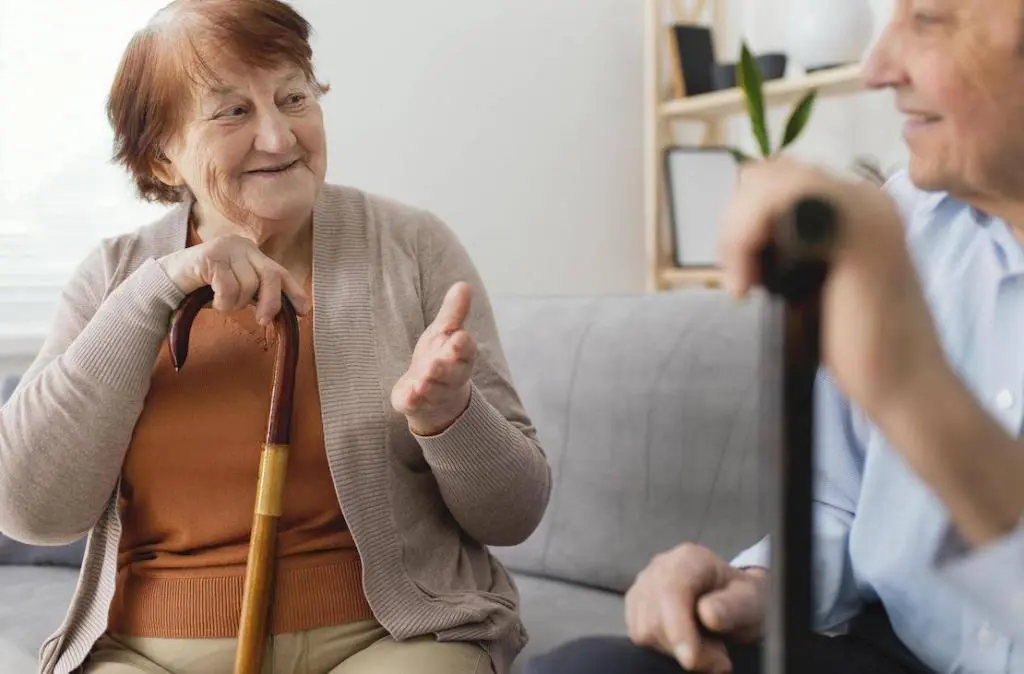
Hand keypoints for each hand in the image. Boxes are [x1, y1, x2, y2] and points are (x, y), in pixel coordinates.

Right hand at [158, 235, 309, 324]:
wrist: (167, 282)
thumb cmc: (204, 288)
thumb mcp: (238, 289)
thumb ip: (259, 294)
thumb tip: (291, 311)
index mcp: (253, 252)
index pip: (280, 272)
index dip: (293, 292)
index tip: (303, 311)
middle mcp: (243, 245)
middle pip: (270, 276)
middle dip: (270, 302)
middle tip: (261, 321)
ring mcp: (227, 247)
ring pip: (248, 286)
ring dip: (235, 304)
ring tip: (221, 303)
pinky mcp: (211, 256)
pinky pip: (229, 288)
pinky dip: (223, 302)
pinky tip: (212, 299)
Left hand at [392, 282, 476, 435]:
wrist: (433, 396)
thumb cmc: (441, 357)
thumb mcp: (444, 332)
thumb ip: (454, 312)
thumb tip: (464, 284)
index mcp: (460, 355)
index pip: (466, 350)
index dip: (462, 345)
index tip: (459, 337)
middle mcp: (451, 376)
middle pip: (452, 374)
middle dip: (444, 370)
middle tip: (434, 365)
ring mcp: (434, 392)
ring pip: (434, 390)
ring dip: (429, 386)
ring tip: (422, 382)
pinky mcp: (417, 404)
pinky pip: (416, 404)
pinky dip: (414, 400)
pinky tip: (410, 395)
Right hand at [626, 543, 765, 672]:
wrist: (734, 599)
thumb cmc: (743, 599)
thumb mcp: (751, 601)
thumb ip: (733, 606)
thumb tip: (708, 615)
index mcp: (689, 560)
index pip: (671, 591)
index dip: (677, 628)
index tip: (691, 659)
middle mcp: (659, 568)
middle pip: (654, 618)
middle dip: (686, 647)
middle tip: (720, 658)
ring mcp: (643, 585)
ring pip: (643, 631)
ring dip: (676, 651)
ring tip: (706, 648)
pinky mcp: (635, 605)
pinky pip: (639, 636)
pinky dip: (664, 649)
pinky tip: (687, 643)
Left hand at [717, 158, 951, 420]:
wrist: (905, 384)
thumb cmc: (857, 344)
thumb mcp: (809, 280)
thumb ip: (787, 245)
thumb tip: (740, 232)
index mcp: (857, 205)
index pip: (778, 178)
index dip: (745, 217)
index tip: (742, 270)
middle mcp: (864, 197)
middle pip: (768, 174)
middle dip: (737, 224)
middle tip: (740, 279)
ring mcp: (864, 210)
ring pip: (768, 183)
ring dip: (737, 233)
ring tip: (744, 284)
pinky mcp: (856, 234)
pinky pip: (779, 202)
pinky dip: (745, 238)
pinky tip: (748, 285)